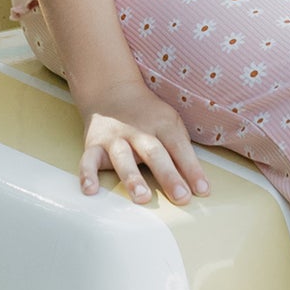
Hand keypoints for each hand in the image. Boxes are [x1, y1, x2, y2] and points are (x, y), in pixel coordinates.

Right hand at [76, 79, 211, 205]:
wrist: (111, 91)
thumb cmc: (149, 116)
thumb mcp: (170, 124)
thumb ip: (181, 152)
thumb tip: (198, 186)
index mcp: (162, 124)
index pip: (179, 147)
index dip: (192, 169)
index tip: (202, 191)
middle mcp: (138, 130)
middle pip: (155, 153)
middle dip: (169, 176)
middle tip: (181, 198)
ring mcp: (115, 138)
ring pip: (123, 157)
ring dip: (132, 177)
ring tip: (142, 197)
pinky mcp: (93, 145)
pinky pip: (88, 160)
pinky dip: (87, 175)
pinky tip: (90, 191)